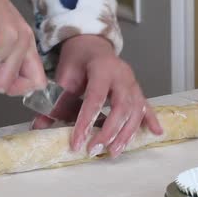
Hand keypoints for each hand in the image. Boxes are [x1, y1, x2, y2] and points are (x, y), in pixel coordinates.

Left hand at [32, 35, 162, 157]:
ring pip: (136, 111)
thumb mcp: (64, 76)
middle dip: (109, 132)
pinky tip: (156, 133)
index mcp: (102, 69)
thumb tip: (41, 126)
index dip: (86, 122)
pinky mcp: (138, 90)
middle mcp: (122, 76)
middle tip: (95, 150)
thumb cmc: (78, 60)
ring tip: (113, 152)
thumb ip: (56, 101)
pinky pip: (147, 106)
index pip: (95, 99)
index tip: (77, 142)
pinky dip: (151, 120)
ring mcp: (133, 83)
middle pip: (122, 107)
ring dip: (126, 134)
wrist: (92, 45)